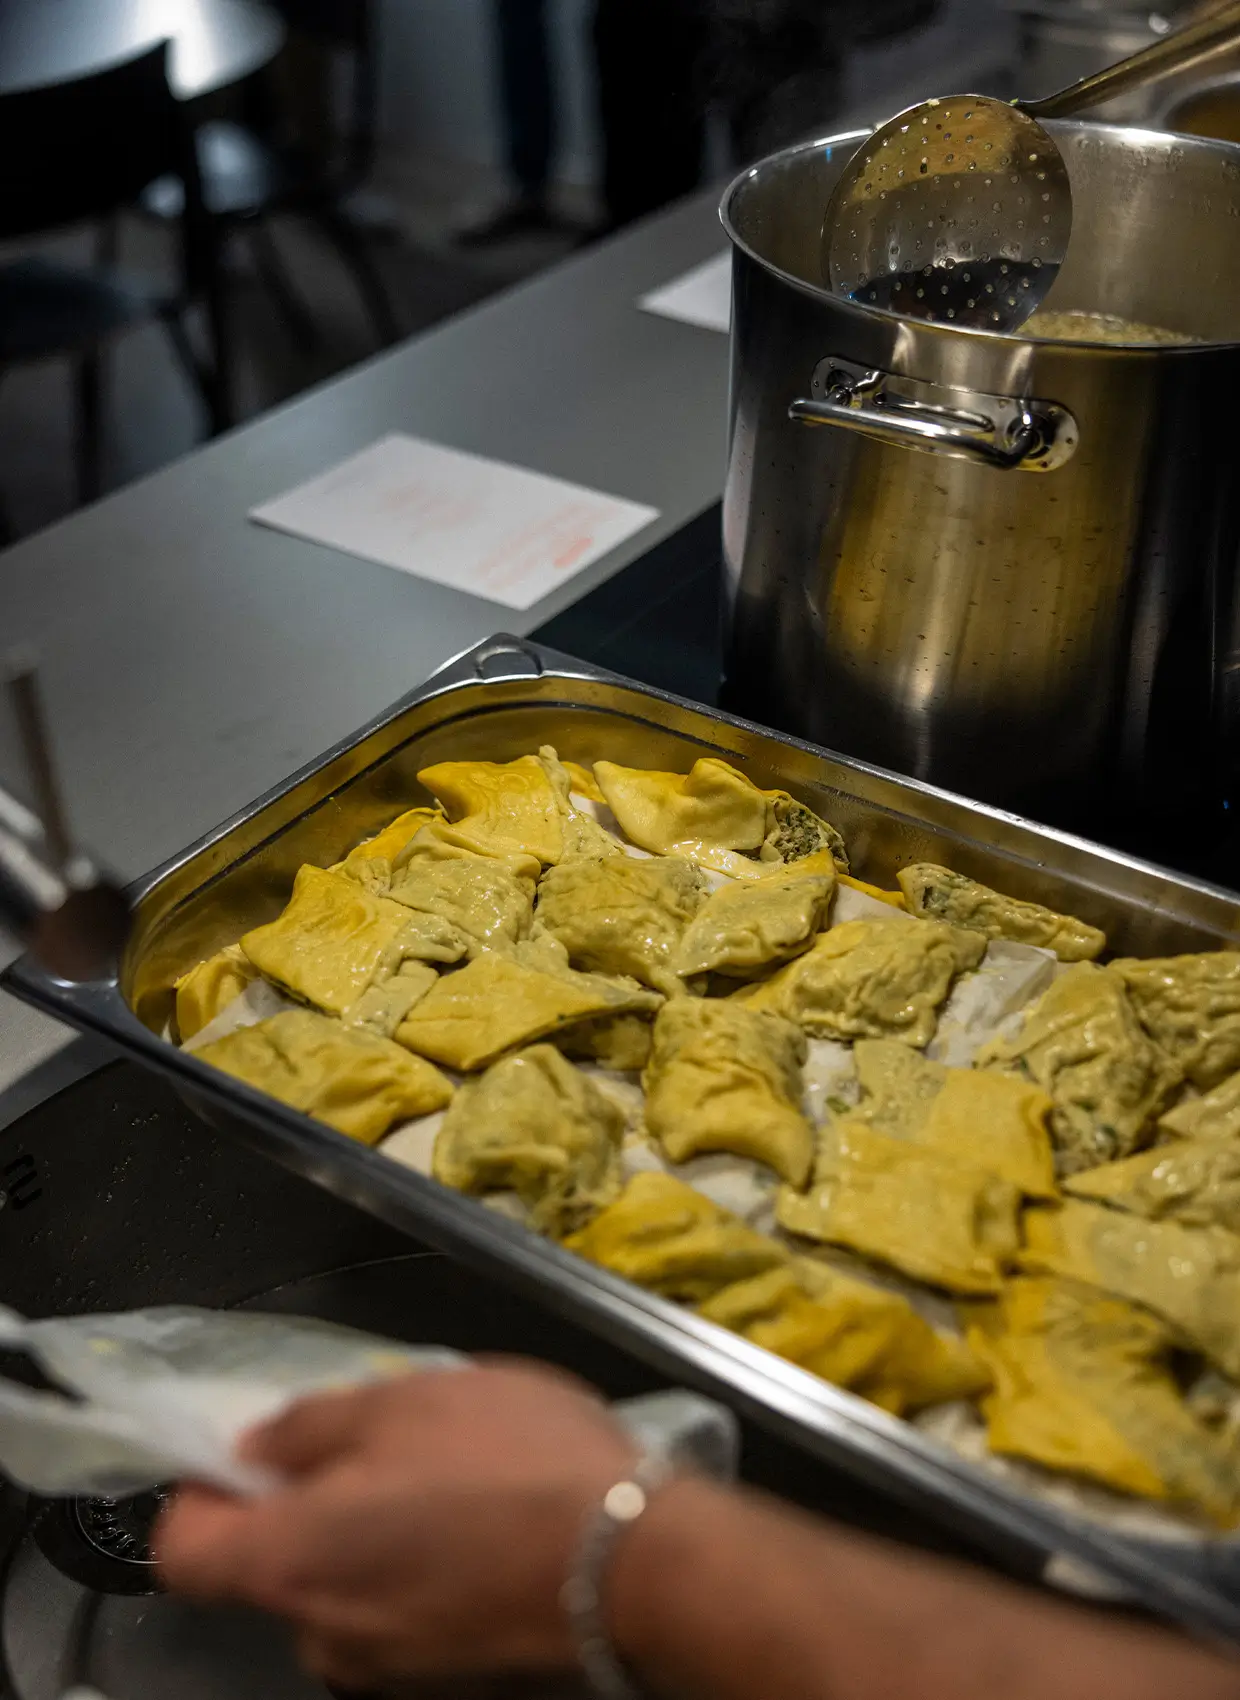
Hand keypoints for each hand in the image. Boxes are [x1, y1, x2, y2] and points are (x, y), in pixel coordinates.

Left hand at [155, 1360, 634, 1690]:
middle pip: (274, 1565)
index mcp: (289, 1562)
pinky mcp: (448, 1676)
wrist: (636, 1563)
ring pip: (346, 1586)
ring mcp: (388, 1668)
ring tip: (456, 1475)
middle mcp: (320, 1635)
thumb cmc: (507, 1464)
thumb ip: (309, 1425)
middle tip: (386, 1441)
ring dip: (377, 1532)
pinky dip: (425, 1566)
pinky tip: (488, 1520)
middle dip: (313, 1502)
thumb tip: (254, 1448)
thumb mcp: (406, 1399)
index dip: (202, 1491)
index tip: (253, 1450)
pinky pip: (405, 1610)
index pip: (182, 1550)